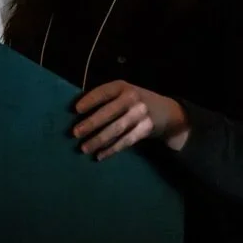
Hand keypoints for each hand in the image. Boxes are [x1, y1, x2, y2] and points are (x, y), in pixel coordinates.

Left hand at [72, 81, 190, 160]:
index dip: (90, 100)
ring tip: (84, 148)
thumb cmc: (136, 101)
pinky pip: (125, 141)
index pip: (104, 92)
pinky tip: (99, 155)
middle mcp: (132, 99)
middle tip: (75, 133)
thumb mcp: (124, 92)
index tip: (76, 109)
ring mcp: (140, 115)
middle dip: (90, 124)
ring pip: (116, 129)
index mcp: (123, 87)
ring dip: (98, 140)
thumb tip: (79, 113)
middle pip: (108, 113)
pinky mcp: (145, 130)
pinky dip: (111, 149)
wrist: (168, 112)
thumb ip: (107, 98)